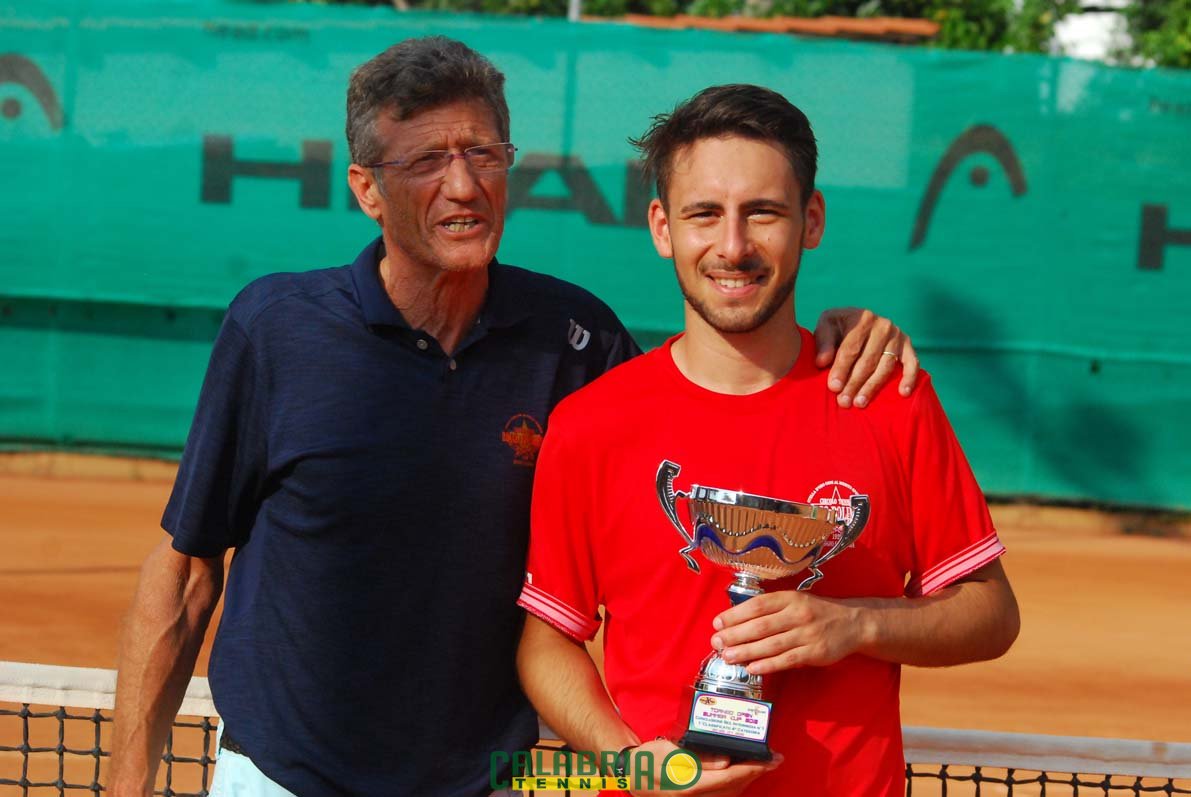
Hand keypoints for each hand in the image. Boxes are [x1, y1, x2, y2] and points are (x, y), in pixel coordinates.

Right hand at [626, 738, 780, 796]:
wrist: (631, 776)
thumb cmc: (648, 760)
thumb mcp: (670, 752)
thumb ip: (698, 757)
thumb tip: (726, 761)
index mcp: (690, 785)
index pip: (731, 777)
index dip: (755, 768)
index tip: (773, 760)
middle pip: (735, 788)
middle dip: (756, 773)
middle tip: (774, 759)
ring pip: (731, 794)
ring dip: (748, 779)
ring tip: (761, 764)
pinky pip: (721, 796)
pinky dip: (735, 786)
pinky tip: (740, 775)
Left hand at [710, 591, 868, 674]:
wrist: (852, 623)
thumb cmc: (816, 612)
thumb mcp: (795, 601)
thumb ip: (771, 609)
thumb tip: (737, 620)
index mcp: (789, 598)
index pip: (757, 605)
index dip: (735, 614)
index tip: (718, 623)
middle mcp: (797, 613)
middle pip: (760, 626)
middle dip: (735, 635)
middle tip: (716, 642)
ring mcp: (807, 633)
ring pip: (771, 644)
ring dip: (746, 651)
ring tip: (727, 656)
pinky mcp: (815, 652)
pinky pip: (787, 660)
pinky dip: (768, 664)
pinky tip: (752, 668)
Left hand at [812, 307, 918, 407]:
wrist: (857, 319)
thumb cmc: (838, 326)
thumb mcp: (826, 325)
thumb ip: (823, 342)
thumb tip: (822, 362)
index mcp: (862, 318)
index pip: (851, 348)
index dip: (841, 369)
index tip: (834, 387)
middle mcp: (883, 325)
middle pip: (868, 360)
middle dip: (854, 383)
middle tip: (844, 402)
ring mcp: (897, 335)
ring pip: (885, 366)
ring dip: (873, 387)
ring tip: (860, 403)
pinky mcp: (907, 345)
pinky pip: (912, 363)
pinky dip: (909, 378)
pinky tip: (903, 393)